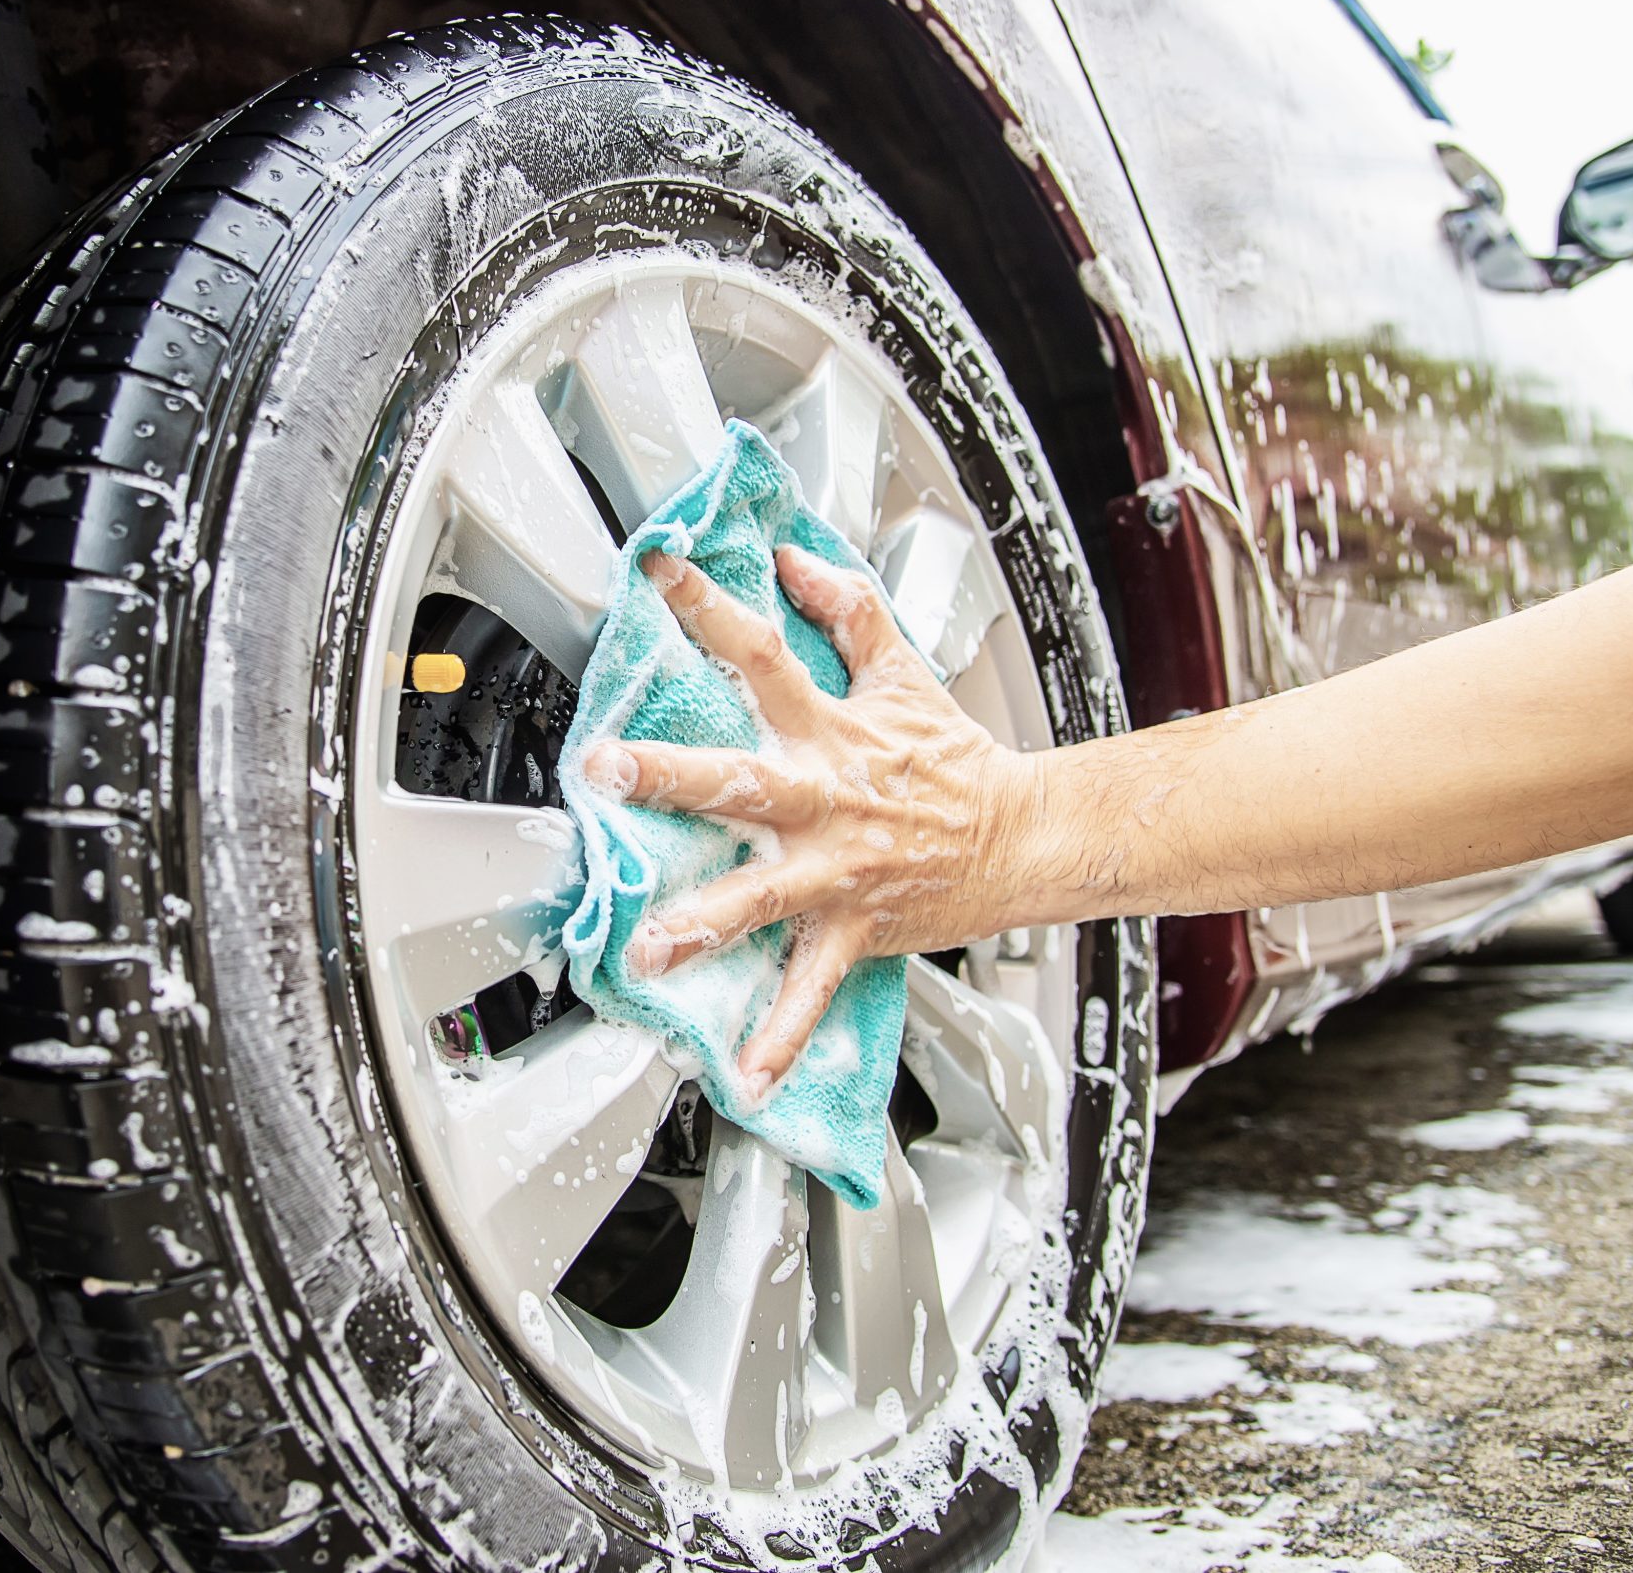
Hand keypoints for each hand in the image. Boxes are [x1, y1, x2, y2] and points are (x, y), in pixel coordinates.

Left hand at [582, 544, 1041, 1094]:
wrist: (1026, 837)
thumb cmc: (953, 760)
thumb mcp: (901, 671)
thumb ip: (845, 609)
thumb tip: (795, 558)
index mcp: (830, 730)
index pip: (764, 654)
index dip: (711, 605)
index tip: (658, 571)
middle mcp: (824, 797)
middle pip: (740, 777)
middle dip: (671, 774)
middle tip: (607, 769)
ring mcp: (837, 869)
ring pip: (762, 895)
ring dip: (704, 922)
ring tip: (649, 948)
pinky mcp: (853, 928)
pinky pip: (812, 988)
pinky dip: (782, 1035)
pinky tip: (744, 1074)